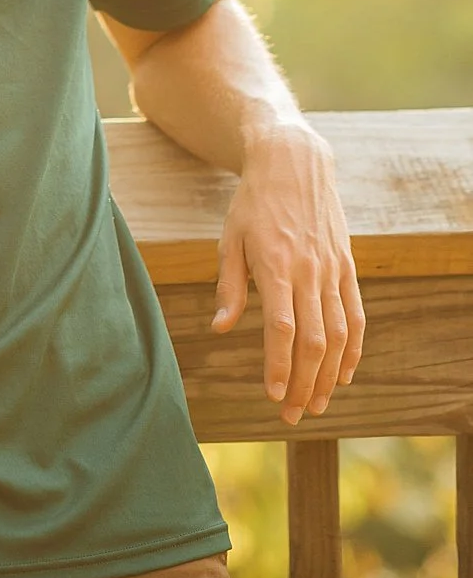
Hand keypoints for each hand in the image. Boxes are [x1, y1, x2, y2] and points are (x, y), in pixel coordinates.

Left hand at [210, 121, 364, 425]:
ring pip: (338, 334)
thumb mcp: (230, 238)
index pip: (282, 328)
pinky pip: (355, 315)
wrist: (293, 162)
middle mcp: (308, 270)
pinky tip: (344, 374)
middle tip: (291, 415)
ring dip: (328, 375)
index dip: (279, 365)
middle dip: (303, 383)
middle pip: (313, 340)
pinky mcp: (347, 266)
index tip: (273, 395)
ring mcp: (332, 269)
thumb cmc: (253, 203)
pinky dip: (353, 349)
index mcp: (275, 265)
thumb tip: (221, 329)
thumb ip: (229, 286)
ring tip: (316, 404)